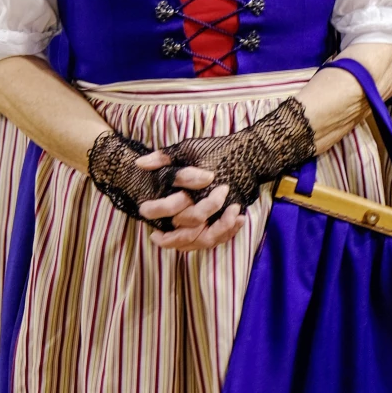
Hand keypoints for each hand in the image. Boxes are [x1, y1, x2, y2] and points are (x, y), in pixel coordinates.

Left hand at [147, 95, 314, 249]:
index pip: (175, 207)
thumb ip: (164, 157)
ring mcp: (225, 213)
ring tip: (170, 243)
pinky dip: (204, 243)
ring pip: (206, 239)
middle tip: (155, 236)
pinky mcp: (233, 216)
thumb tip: (139, 164)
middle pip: (191, 230)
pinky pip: (219, 238)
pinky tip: (191, 242)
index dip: (156, 210)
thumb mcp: (188, 148)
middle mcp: (213, 204)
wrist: (251, 152)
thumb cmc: (218, 149)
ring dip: (186, 244)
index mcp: (200, 188)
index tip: (143, 210)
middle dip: (170, 237)